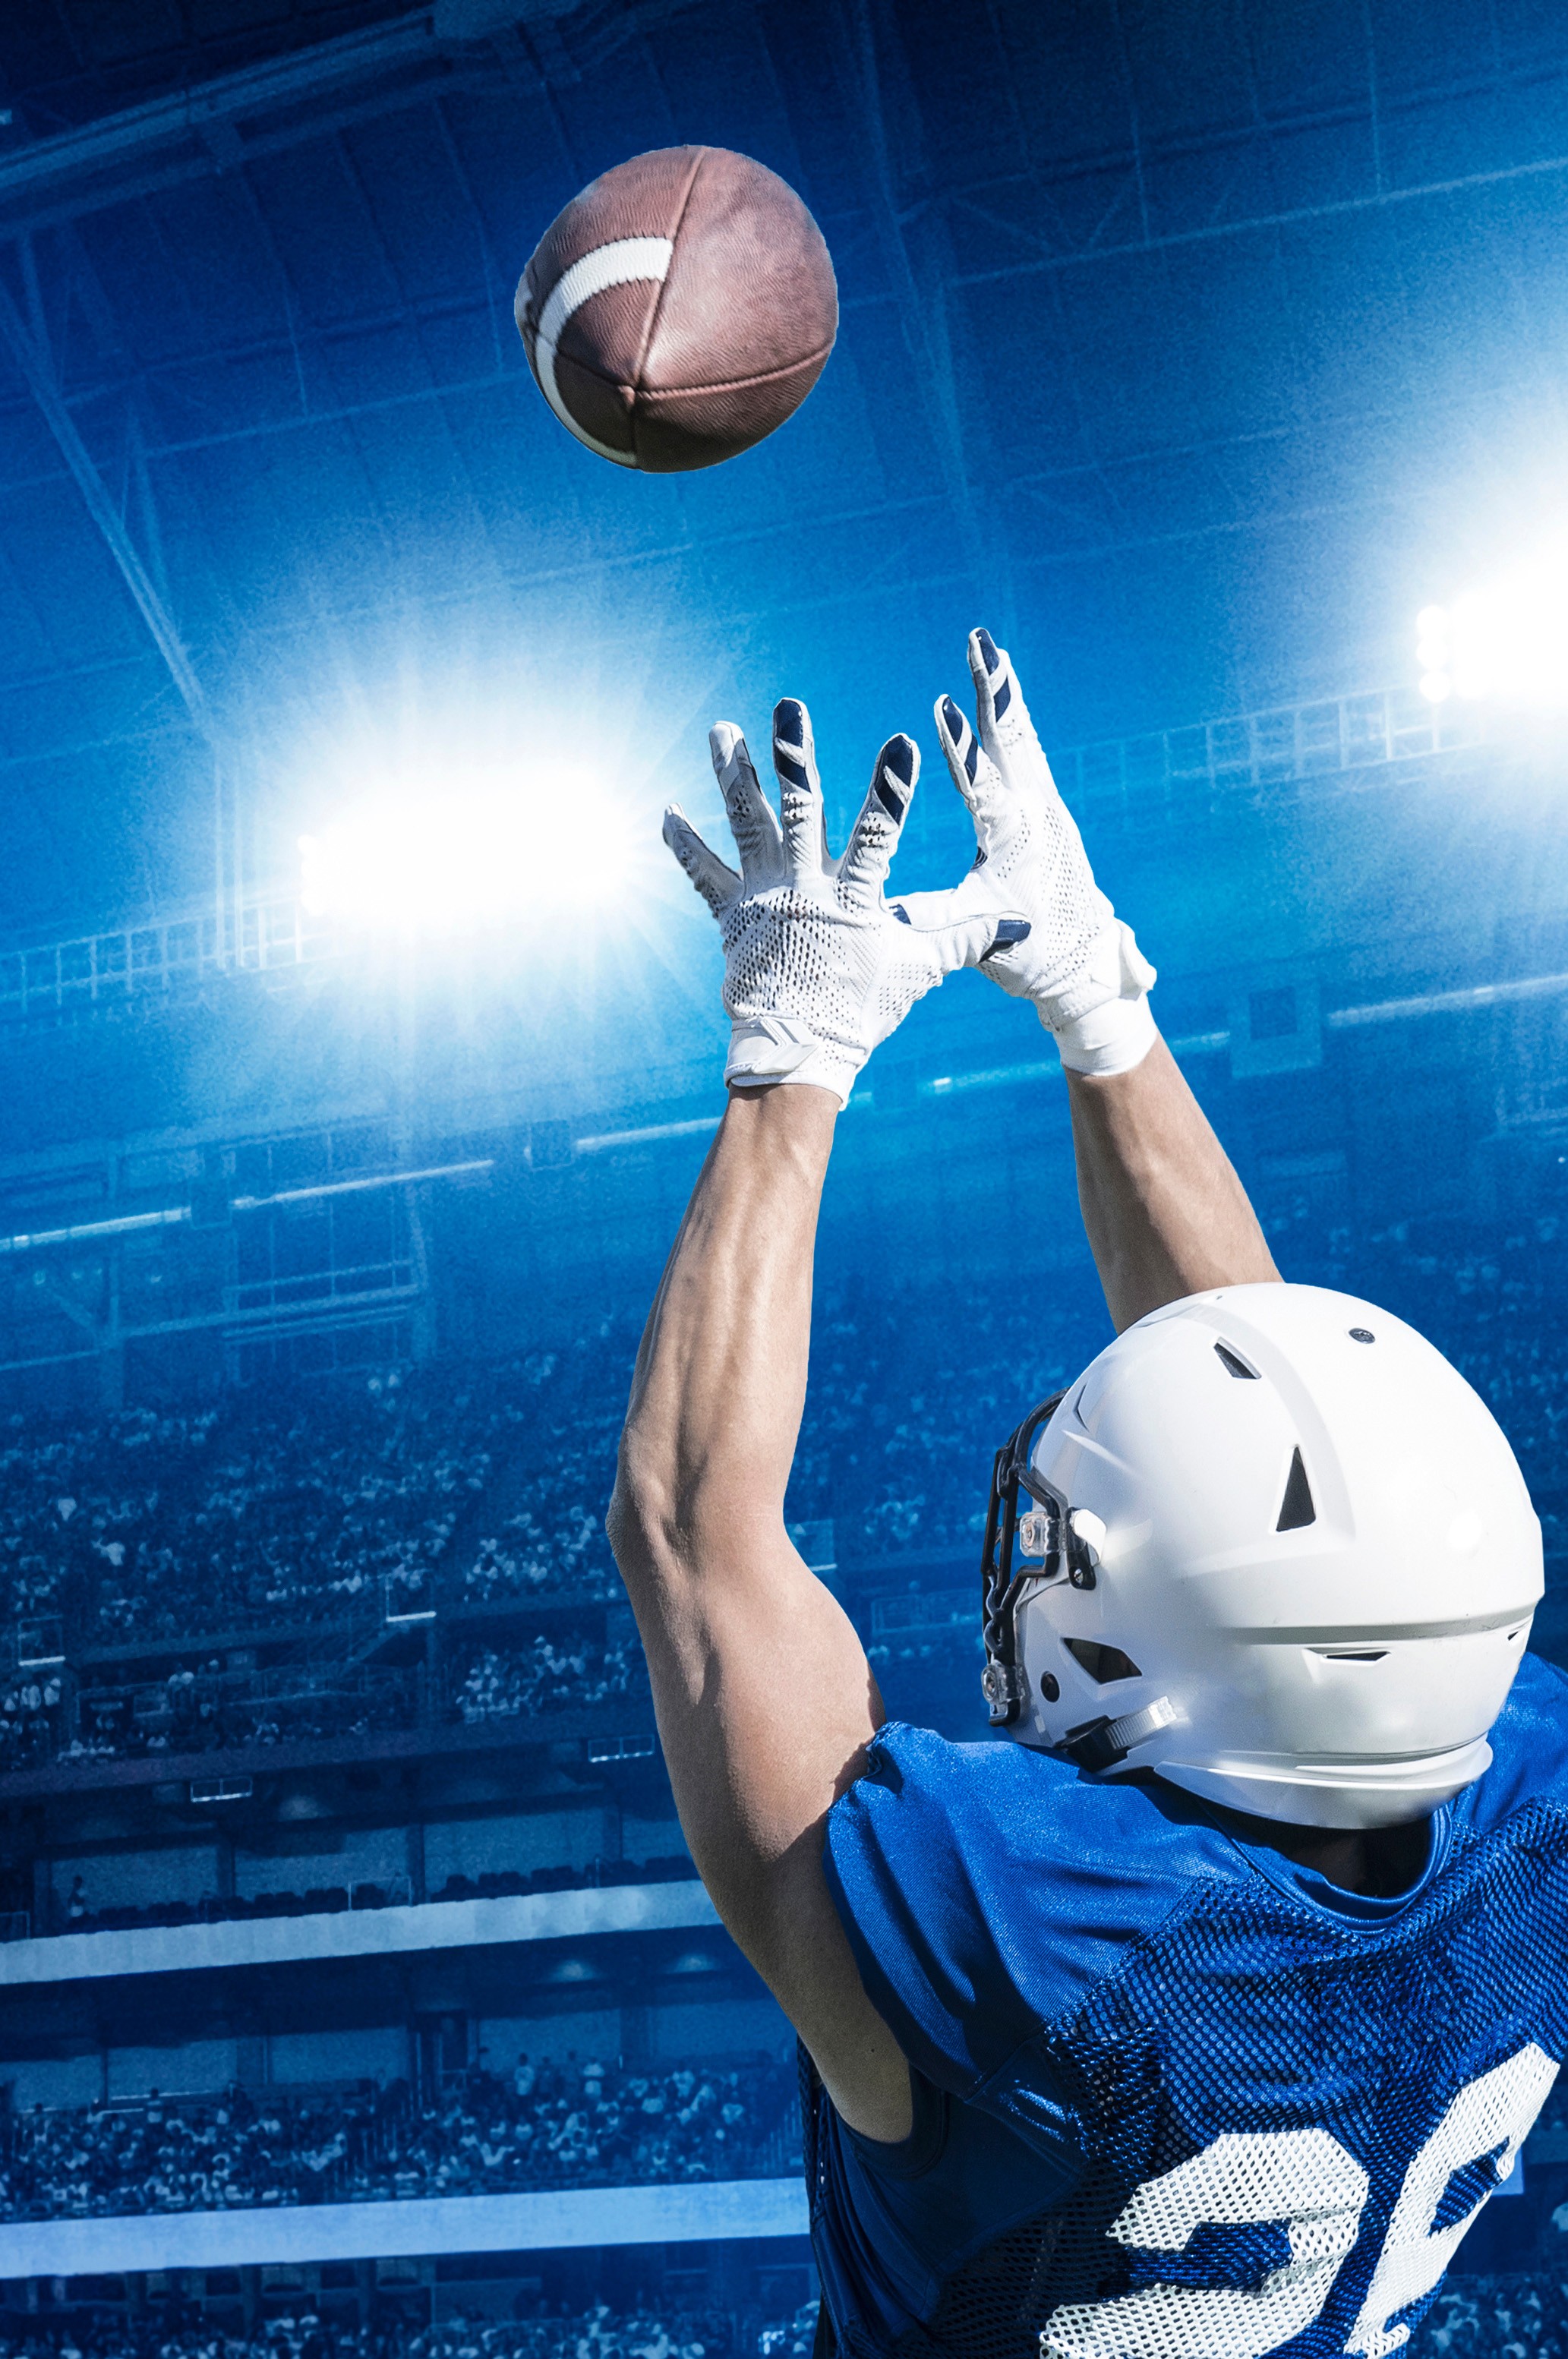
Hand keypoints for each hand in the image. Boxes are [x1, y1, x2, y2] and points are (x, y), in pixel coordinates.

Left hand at [663, 699, 1025, 1107]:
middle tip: (788, 708)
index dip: (890, 791)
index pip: (877, 835)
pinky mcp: (730, 914)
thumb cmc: (861, 1008)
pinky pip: (702, 872)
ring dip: (734, 774)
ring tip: (722, 730)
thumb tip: (1022, 924)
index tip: (901, 744)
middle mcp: (803, 887)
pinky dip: (684, 841)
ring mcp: (762, 897)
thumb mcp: (917, 969)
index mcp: (852, 898)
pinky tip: (667, 810)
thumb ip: (965, 937)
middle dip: (795, 757)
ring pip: (747, 824)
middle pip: (799, 812)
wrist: (797, 1051)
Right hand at [895, 629, 1156, 1076]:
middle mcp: (1035, 813)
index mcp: (1013, 841)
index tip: (943, 708)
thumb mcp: (976, 938)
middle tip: (981, 644)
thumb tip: (877, 913)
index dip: (962, 749)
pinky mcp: (1047, 803)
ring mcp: (1046, 803)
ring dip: (1002, 690)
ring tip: (986, 645)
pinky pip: (1026, 747)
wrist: (1082, 958)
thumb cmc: (1026, 951)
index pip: (983, 786)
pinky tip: (999, 683)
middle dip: (993, 691)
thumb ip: (929, 919)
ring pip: (1021, 735)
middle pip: (1011, 740)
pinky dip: (1010, 712)